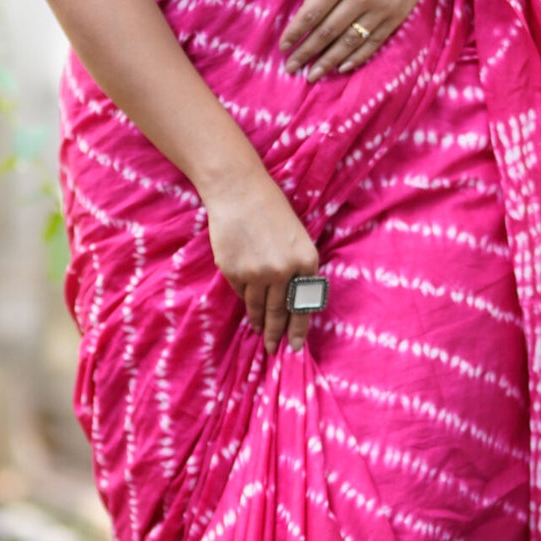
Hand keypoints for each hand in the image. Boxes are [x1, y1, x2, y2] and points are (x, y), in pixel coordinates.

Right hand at [202, 161, 322, 353]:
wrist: (240, 192)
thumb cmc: (272, 210)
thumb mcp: (297, 238)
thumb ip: (297, 269)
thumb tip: (292, 302)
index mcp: (307, 261)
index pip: (304, 305)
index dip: (298, 330)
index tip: (294, 347)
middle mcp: (284, 271)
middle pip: (280, 312)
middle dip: (277, 333)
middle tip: (273, 349)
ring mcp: (257, 273)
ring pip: (257, 306)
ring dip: (259, 320)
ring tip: (260, 330)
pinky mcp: (233, 271)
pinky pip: (240, 293)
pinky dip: (244, 298)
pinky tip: (246, 303)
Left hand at [281, 0, 466, 77]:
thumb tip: (307, 4)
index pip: (312, 12)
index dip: (295, 32)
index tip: (283, 47)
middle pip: (327, 32)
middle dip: (306, 52)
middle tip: (291, 67)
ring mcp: (381, 8)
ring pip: (349, 42)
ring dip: (328, 62)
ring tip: (312, 75)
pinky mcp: (397, 15)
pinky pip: (373, 42)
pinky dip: (357, 57)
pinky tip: (342, 67)